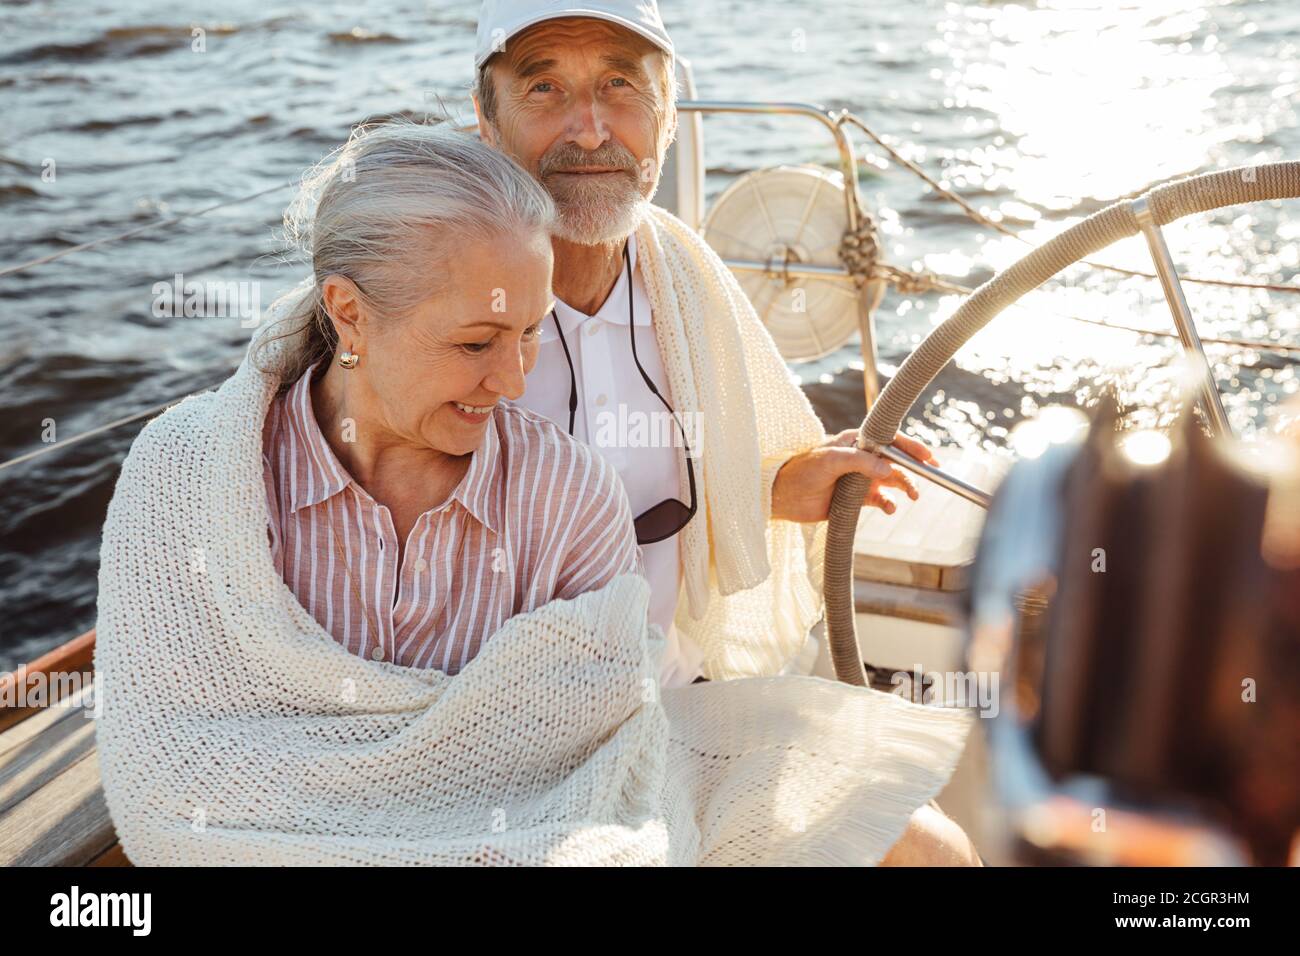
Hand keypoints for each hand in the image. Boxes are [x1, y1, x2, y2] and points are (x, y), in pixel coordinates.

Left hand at [770, 429, 936, 522]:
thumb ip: (860, 461)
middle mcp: (862, 458)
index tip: (927, 457)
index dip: (910, 447)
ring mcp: (860, 478)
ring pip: (892, 480)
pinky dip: (889, 504)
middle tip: (930, 476)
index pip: (890, 440)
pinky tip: (889, 508)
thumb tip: (889, 468)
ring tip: (913, 496)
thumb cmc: (802, 471)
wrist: (783, 497)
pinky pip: (881, 499)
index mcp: (856, 441)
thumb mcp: (830, 460)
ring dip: (905, 487)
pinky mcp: (856, 498)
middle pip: (896, 461)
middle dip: (914, 468)